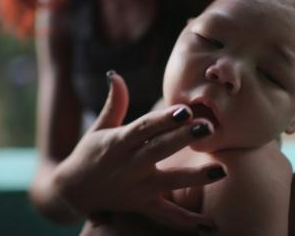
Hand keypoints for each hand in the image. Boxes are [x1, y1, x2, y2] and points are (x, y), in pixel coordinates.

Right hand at [55, 71, 224, 231]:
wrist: (73, 190)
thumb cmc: (89, 153)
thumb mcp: (99, 127)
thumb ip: (114, 103)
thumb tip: (115, 74)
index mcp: (118, 142)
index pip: (143, 128)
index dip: (164, 119)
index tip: (185, 109)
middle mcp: (129, 165)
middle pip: (159, 150)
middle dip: (183, 138)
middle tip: (208, 128)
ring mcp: (137, 187)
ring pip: (168, 182)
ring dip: (194, 177)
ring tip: (221, 170)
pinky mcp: (142, 205)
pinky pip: (165, 216)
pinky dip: (186, 222)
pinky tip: (210, 225)